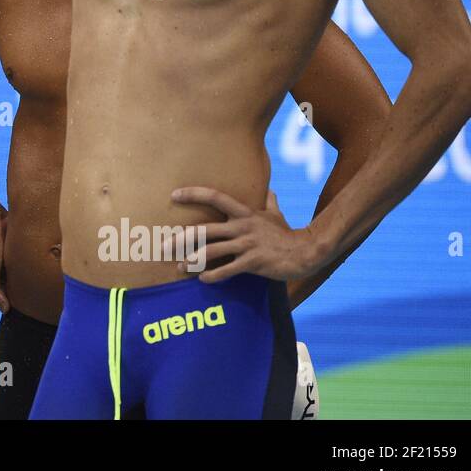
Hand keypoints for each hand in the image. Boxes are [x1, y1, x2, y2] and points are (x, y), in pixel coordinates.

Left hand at [170, 186, 320, 282]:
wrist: (305, 252)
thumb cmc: (286, 233)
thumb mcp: (275, 214)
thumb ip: (269, 201)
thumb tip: (270, 190)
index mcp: (244, 212)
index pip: (215, 197)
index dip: (194, 194)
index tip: (174, 195)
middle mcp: (242, 226)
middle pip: (205, 230)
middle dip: (182, 239)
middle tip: (165, 246)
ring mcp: (247, 244)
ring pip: (212, 252)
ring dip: (193, 261)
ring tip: (181, 267)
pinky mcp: (253, 262)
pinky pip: (228, 270)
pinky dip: (213, 276)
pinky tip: (203, 280)